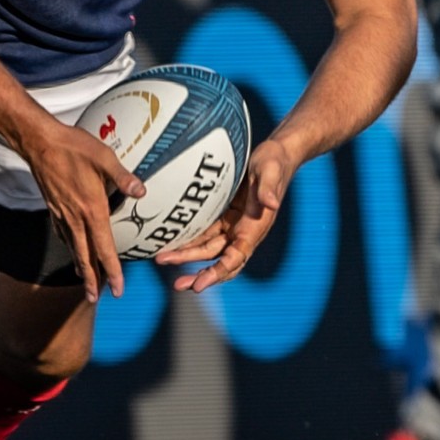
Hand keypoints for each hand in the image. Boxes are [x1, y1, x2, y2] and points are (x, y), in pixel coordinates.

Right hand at [23, 119, 143, 302]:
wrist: (40, 143)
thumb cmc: (74, 148)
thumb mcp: (105, 158)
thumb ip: (124, 177)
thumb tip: (142, 192)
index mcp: (91, 209)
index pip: (103, 248)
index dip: (111, 270)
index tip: (116, 290)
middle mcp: (75, 217)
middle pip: (85, 256)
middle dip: (92, 280)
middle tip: (97, 299)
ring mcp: (62, 214)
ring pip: (73, 248)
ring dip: (81, 268)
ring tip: (86, 283)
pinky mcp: (53, 208)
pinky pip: (64, 235)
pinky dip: (71, 249)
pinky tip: (74, 250)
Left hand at [158, 139, 294, 292]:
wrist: (276, 154)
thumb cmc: (275, 162)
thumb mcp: (271, 171)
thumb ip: (269, 187)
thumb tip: (271, 204)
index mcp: (255, 228)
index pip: (236, 257)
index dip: (218, 272)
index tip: (200, 285)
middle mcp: (243, 232)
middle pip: (219, 261)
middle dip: (199, 275)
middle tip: (177, 285)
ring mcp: (233, 226)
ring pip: (208, 250)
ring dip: (188, 258)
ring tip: (163, 261)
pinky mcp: (224, 217)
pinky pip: (204, 235)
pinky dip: (189, 243)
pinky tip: (171, 245)